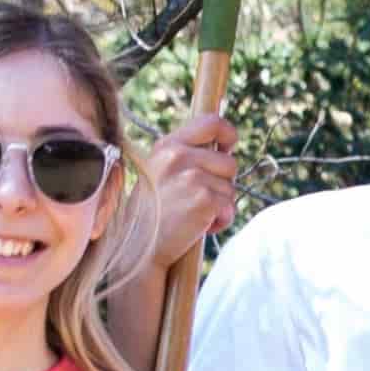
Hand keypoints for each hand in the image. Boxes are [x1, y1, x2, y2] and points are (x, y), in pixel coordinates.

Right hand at [141, 110, 241, 255]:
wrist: (138, 248)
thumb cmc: (151, 213)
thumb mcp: (160, 172)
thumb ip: (186, 156)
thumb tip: (225, 148)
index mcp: (168, 146)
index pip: (211, 122)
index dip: (228, 133)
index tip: (227, 148)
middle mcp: (179, 157)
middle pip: (229, 162)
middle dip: (222, 184)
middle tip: (197, 199)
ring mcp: (192, 177)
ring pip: (231, 188)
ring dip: (220, 206)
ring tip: (193, 215)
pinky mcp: (204, 199)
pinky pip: (230, 207)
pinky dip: (221, 221)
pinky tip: (199, 227)